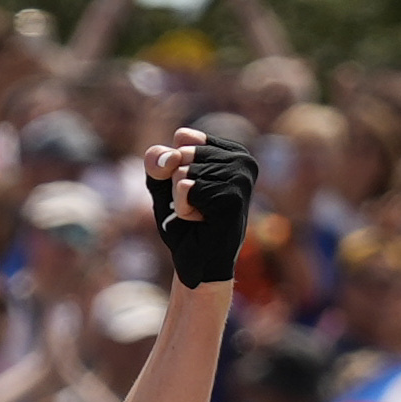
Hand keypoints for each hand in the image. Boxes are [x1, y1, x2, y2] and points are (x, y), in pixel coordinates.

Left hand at [147, 128, 257, 290]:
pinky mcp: (233, 196)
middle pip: (181, 152)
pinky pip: (184, 188)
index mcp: (232, 150)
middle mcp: (243, 160)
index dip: (173, 167)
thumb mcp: (162, 184)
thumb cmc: (184, 224)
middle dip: (176, 185)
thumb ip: (157, 161)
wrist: (199, 264)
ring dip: (180, 200)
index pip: (182, 137)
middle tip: (196, 207)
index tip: (192, 191)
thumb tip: (171, 158)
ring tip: (200, 215)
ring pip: (181, 171)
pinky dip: (183, 209)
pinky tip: (201, 221)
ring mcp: (241, 178)